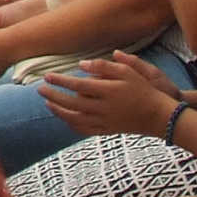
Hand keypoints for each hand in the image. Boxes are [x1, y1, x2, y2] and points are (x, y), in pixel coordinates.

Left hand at [38, 52, 184, 138]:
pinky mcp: (106, 131)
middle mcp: (103, 108)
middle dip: (53, 95)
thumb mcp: (128, 71)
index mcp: (108, 91)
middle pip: (71, 103)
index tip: (47, 76)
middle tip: (40, 88)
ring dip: (58, 111)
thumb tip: (81, 65)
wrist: (156, 115)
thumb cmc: (143, 89)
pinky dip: (70, 124)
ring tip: (47, 102)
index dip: (60, 81)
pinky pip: (83, 129)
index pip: (77, 85)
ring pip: (74, 119)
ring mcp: (104, 122)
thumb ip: (104, 66)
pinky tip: (64, 117)